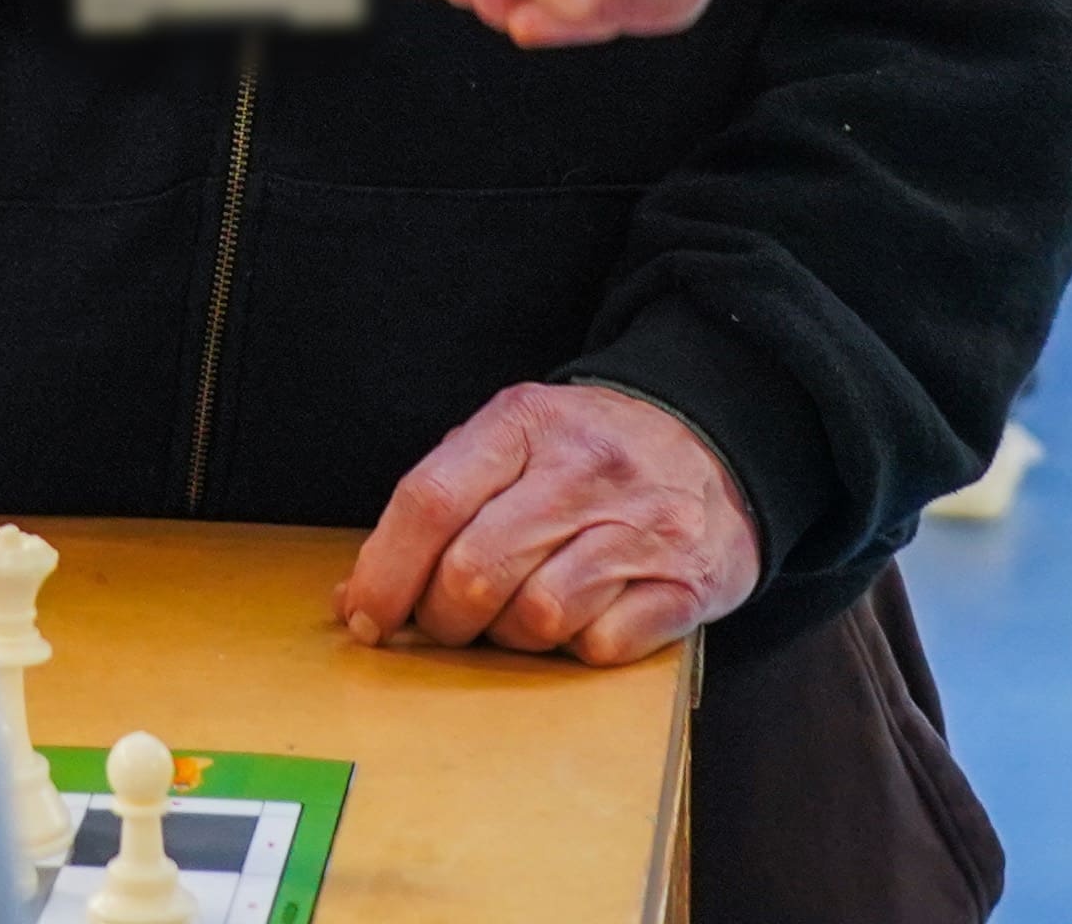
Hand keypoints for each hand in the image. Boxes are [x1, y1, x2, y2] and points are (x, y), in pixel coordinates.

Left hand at [334, 381, 759, 664]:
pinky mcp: (686, 584)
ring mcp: (640, 527)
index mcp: (525, 422)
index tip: (365, 615)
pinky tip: (584, 618)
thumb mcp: (513, 442)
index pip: (430, 500)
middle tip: (448, 623)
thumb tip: (356, 596)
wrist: (715, 438)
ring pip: (536, 616)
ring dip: (512, 637)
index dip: (384, 571)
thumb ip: (440, 505)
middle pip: (474, 571)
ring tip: (521, 615)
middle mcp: (583, 470)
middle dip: (442, 618)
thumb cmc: (589, 454)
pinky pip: (602, 646)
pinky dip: (579, 649)